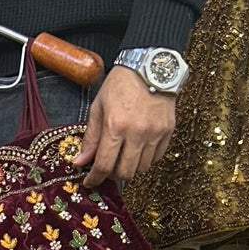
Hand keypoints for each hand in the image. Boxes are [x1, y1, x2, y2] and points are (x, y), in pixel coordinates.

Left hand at [75, 66, 176, 188]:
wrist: (150, 67)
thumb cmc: (121, 84)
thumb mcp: (98, 107)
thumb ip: (91, 137)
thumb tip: (80, 162)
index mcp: (116, 126)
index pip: (104, 165)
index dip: (95, 178)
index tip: (90, 182)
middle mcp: (137, 133)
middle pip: (125, 172)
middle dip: (113, 175)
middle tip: (107, 168)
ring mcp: (155, 133)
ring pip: (142, 169)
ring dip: (130, 168)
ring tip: (122, 157)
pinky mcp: (168, 132)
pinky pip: (156, 158)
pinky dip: (145, 160)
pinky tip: (137, 150)